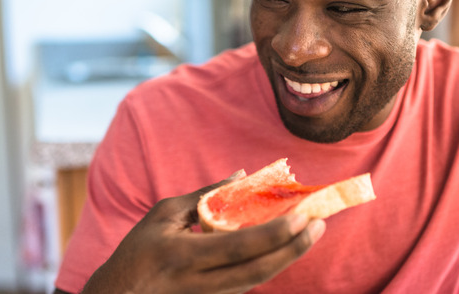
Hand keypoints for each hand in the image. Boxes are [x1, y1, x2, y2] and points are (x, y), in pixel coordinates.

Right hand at [81, 174, 325, 293]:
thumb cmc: (138, 251)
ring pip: (258, 280)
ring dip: (288, 257)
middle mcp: (200, 281)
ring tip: (310, 233)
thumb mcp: (163, 215)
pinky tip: (287, 246)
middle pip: (258, 270)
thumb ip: (205, 196)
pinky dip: (271, 264)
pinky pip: (249, 283)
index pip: (239, 246)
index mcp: (184, 254)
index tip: (301, 216)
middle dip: (294, 249)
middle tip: (319, 224)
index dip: (275, 234)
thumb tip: (242, 175)